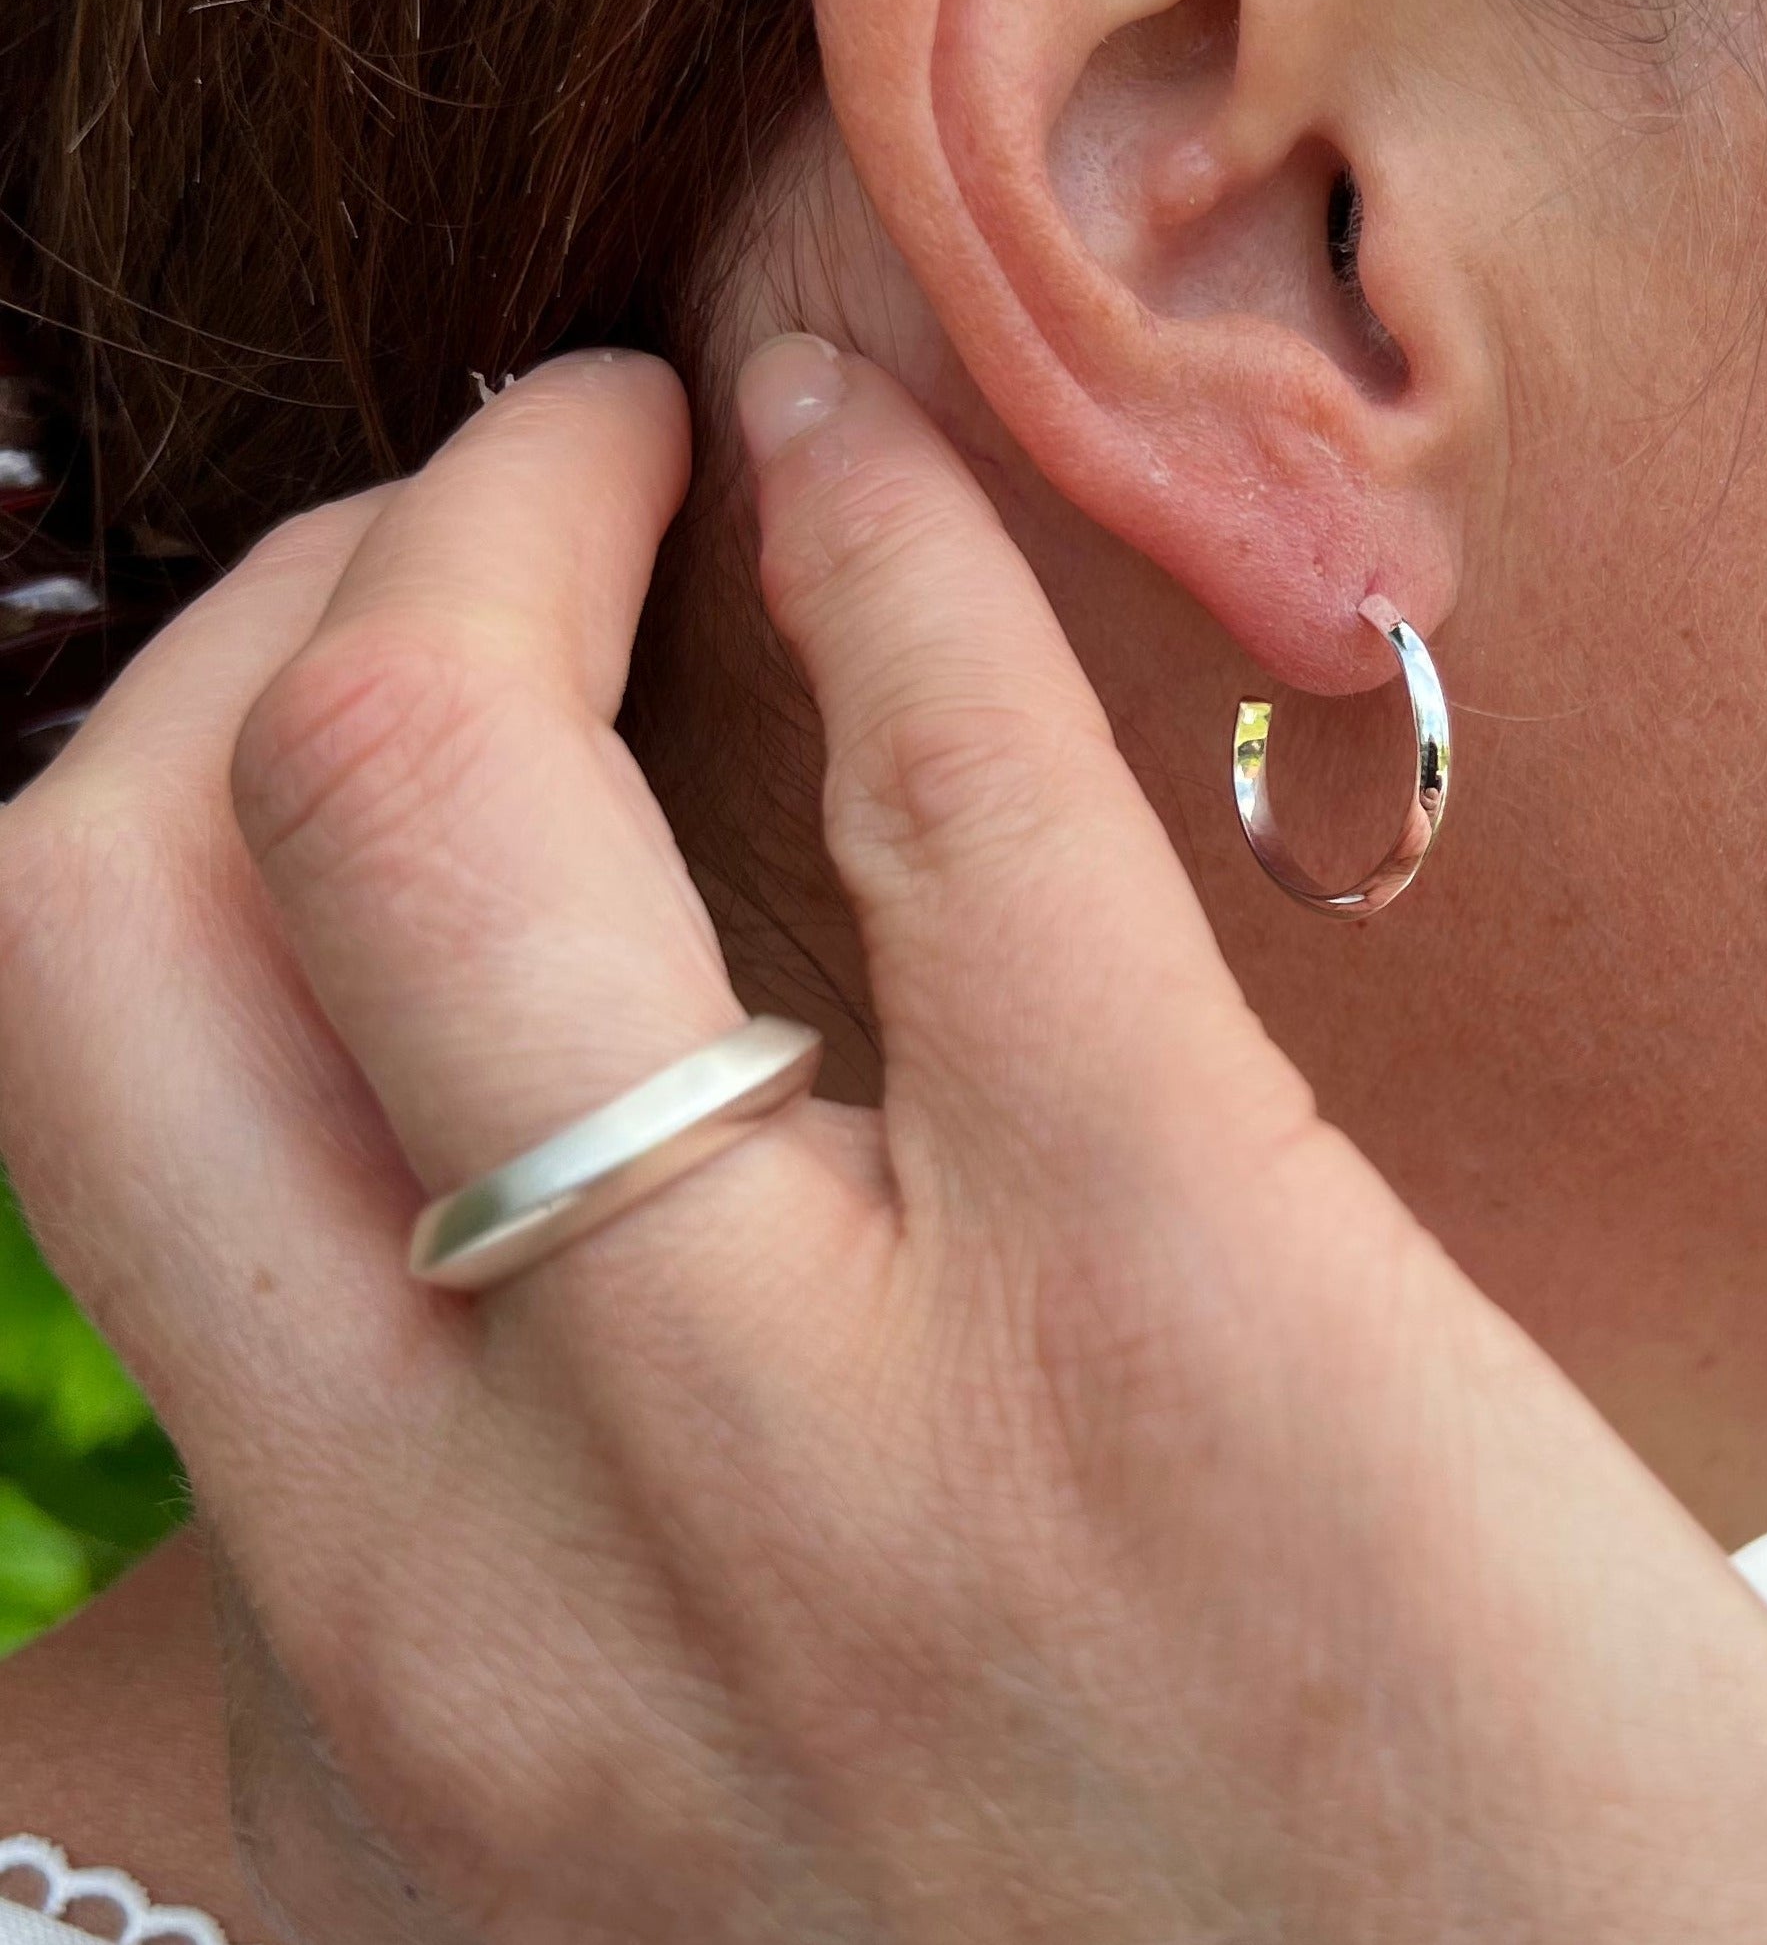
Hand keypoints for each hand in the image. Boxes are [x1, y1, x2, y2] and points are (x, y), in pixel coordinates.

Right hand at [0, 347, 1766, 1943]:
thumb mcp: (680, 1877)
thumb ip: (473, 1679)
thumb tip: (289, 1453)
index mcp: (376, 1738)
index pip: (66, 1126)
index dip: (155, 824)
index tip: (337, 711)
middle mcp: (496, 1613)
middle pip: (120, 916)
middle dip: (272, 619)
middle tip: (480, 524)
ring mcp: (820, 1452)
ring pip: (413, 807)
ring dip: (486, 513)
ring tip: (633, 431)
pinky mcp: (1189, 1291)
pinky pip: (946, 802)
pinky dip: (878, 533)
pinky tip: (868, 436)